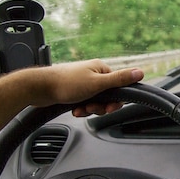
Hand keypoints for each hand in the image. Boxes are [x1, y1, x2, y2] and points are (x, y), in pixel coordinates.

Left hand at [30, 59, 144, 115]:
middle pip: (108, 96)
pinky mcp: (74, 91)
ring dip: (89, 109)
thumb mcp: (97, 83)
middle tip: (90, 107)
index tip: (108, 107)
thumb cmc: (66, 84)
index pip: (119, 87)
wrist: (39, 88)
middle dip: (100, 106)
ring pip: (96, 102)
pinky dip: (81, 109)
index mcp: (101, 69)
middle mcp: (93, 74)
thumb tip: (140, 72)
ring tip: (80, 109)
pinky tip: (74, 110)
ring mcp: (83, 83)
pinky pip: (85, 103)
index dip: (115, 100)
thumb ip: (120, 80)